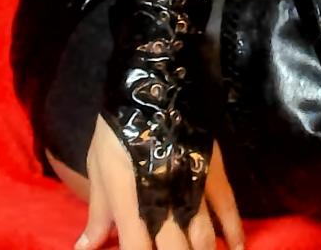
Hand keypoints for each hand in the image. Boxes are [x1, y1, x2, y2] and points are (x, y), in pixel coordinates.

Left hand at [78, 118, 243, 249]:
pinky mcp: (213, 174)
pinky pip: (229, 210)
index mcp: (130, 200)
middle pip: (175, 249)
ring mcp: (192, 188)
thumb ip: (98, 214)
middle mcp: (164, 200)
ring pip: (204, 238)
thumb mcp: (100, 170)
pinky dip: (235, 233)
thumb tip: (83, 248)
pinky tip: (237, 247)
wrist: (152, 86)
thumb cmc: (117, 130)